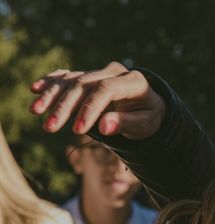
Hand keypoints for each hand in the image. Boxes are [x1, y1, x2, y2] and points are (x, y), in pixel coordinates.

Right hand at [30, 62, 165, 139]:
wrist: (148, 106)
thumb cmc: (148, 117)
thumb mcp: (145, 125)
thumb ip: (126, 124)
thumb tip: (103, 127)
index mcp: (133, 81)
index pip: (106, 89)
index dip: (90, 108)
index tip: (78, 130)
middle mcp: (115, 72)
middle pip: (84, 85)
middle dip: (65, 107)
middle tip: (50, 127)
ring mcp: (99, 72)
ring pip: (72, 80)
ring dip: (52, 96)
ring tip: (35, 111)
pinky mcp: (88, 76)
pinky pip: (67, 76)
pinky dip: (51, 83)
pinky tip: (35, 89)